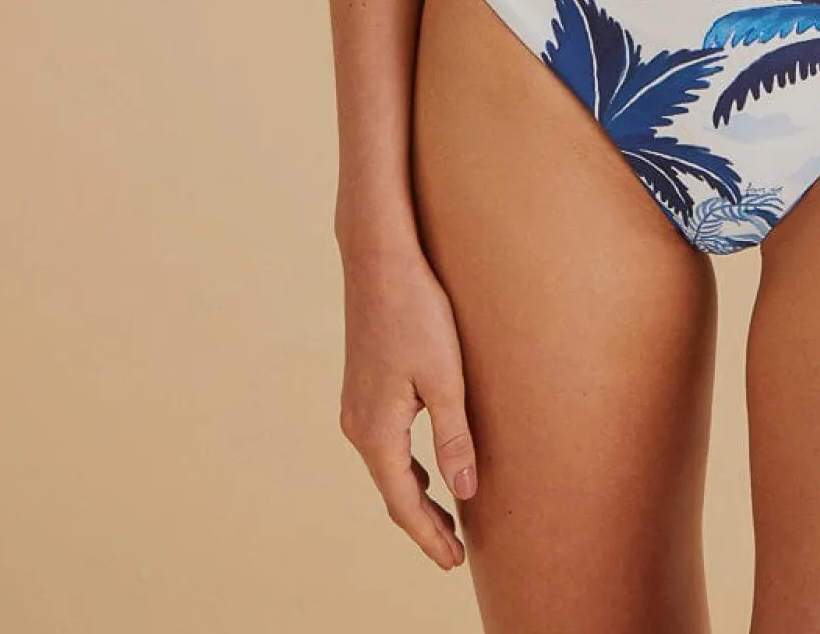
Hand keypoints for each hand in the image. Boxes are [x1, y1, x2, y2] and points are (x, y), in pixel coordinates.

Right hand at [338, 239, 478, 570]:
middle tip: (453, 552)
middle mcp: (357, 426)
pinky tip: (425, 465)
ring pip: (387, 466)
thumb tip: (464, 493)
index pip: (403, 504)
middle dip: (422, 523)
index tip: (453, 562)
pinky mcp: (362, 385)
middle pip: (392, 491)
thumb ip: (454, 438)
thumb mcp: (446, 378)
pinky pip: (383, 443)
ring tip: (445, 517)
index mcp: (376, 432)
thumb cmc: (417, 313)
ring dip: (414, 494)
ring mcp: (355, 405)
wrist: (379, 258)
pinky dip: (405, 466)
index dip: (429, 536)